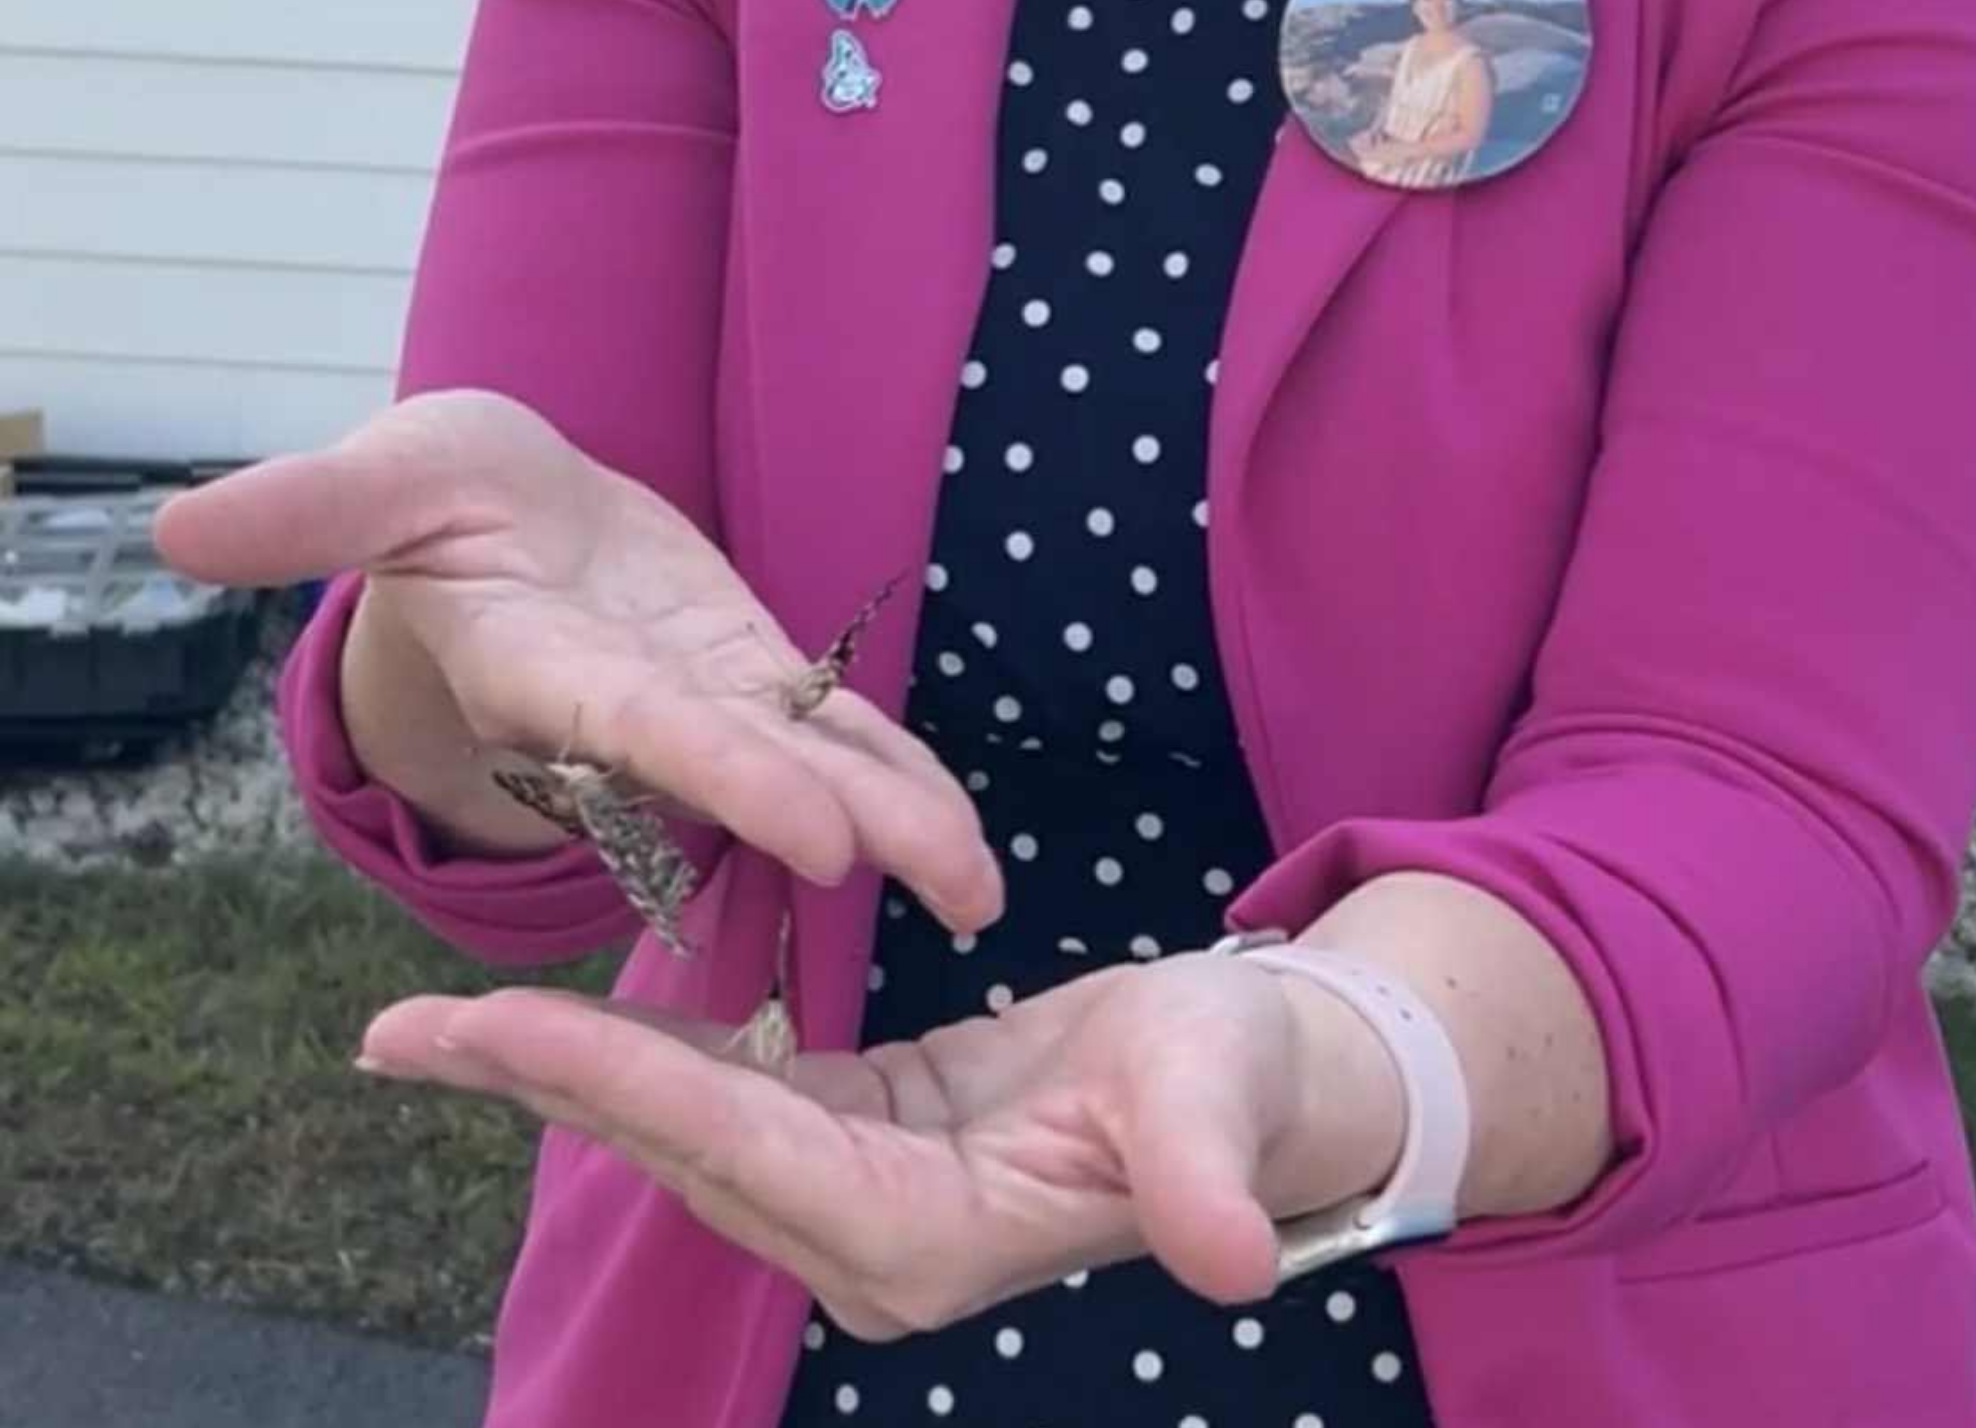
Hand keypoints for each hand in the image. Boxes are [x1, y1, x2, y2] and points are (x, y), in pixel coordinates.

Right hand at [152, 389, 1001, 929]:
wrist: (502, 513)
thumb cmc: (434, 492)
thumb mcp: (383, 472)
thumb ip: (313, 505)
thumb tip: (178, 525)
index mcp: (544, 669)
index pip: (638, 728)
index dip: (723, 773)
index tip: (820, 827)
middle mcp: (627, 710)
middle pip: (740, 772)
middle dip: (838, 822)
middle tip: (947, 879)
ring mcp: (697, 700)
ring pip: (802, 765)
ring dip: (896, 819)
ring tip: (981, 888)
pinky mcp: (745, 676)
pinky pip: (827, 728)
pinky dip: (891, 771)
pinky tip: (961, 826)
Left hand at [354, 950, 1402, 1337]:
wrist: (1263, 1085)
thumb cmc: (1248, 1079)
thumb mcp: (1228, 1101)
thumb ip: (1204, 1181)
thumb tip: (1223, 1264)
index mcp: (936, 1237)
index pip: (752, 1149)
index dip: (627, 1084)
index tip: (497, 1026)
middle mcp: (875, 1238)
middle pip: (683, 1150)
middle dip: (546, 1087)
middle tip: (402, 1034)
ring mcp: (863, 1196)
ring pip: (689, 1128)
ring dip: (570, 1075)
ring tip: (442, 1029)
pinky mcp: (868, 1140)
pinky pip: (735, 1094)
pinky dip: (649, 1057)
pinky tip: (575, 1021)